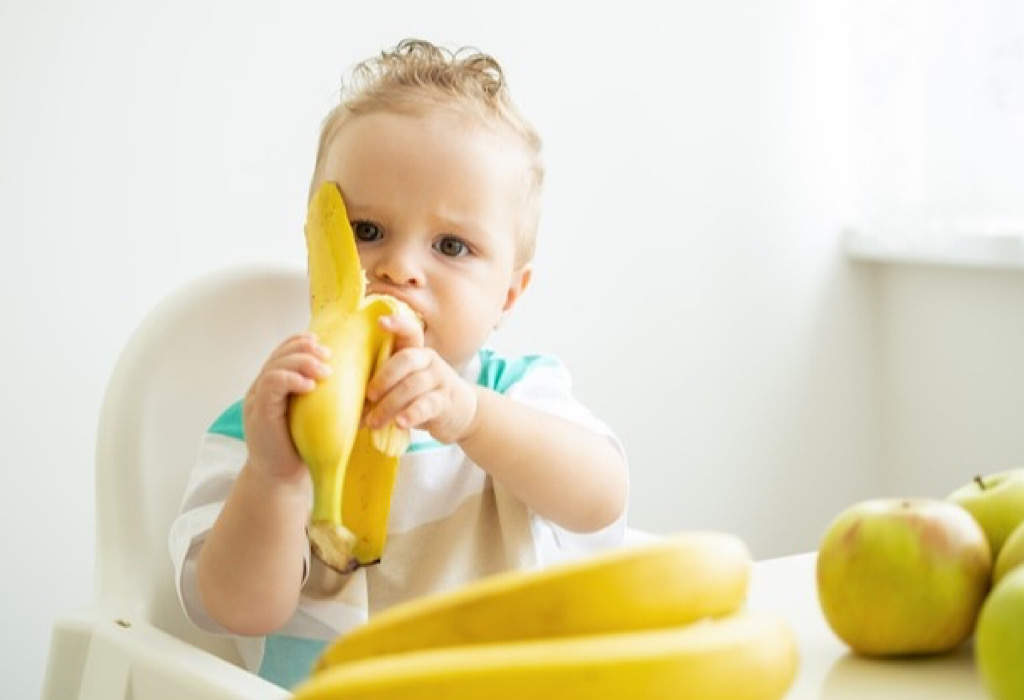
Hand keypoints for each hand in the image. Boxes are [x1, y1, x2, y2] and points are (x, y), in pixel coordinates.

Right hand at [243, 332, 331, 482]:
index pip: (284, 352)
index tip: (324, 344)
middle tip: (328, 354)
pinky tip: (309, 385)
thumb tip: (370, 389)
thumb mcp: (320, 417)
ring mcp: (258, 400)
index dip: (302, 342)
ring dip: (301, 362)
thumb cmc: (303, 448)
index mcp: (276, 385)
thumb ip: (334, 400)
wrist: (282, 478)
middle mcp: (263, 388)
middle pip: (280, 354)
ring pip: (275, 366)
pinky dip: (290, 379)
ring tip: (324, 370)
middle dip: (305, 349)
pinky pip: (270, 385)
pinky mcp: (260, 413)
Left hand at [363, 314, 477, 444]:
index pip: (410, 331)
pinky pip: (426, 405)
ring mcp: (439, 380)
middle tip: (369, 395)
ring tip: (374, 422)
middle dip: (383, 377)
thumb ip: (383, 382)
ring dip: (389, 405)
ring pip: (412, 386)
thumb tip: (345, 395)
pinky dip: (411, 415)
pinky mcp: (445, 402)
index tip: (380, 322)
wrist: (461, 413)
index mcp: (415, 352)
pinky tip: (400, 424)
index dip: (397, 324)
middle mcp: (429, 360)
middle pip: (406, 359)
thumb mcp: (406, 382)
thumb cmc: (422, 396)